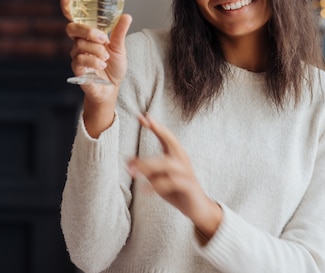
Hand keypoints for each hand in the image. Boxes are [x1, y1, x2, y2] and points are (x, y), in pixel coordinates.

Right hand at [61, 0, 131, 135]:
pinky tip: (102, 65)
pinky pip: (80, 59)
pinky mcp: (76, 69)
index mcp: (89, 35)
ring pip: (80, 45)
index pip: (75, 18)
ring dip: (97, 50)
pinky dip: (94, 61)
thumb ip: (119, 32)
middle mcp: (80, 43)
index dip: (68, 7)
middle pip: (72, 28)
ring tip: (106, 58)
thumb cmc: (113, 67)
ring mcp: (76, 55)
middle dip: (87, 31)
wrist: (112, 88)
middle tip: (103, 38)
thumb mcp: (120, 48)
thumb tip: (126, 16)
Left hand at [128, 114, 222, 240]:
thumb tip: (127, 161)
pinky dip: (157, 185)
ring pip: (167, 163)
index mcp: (176, 155)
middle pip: (171, 141)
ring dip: (148, 165)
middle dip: (159, 130)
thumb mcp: (158, 179)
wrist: (197, 208)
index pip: (165, 136)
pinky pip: (172, 182)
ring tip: (132, 172)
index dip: (155, 126)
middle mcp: (182, 160)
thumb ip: (146, 170)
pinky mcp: (188, 186)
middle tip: (146, 122)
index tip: (141, 116)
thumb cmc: (177, 191)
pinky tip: (144, 190)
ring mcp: (186, 172)